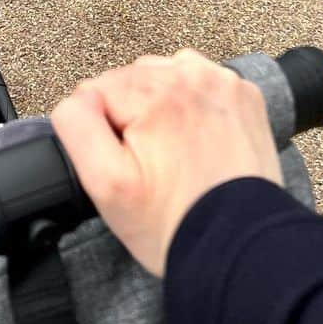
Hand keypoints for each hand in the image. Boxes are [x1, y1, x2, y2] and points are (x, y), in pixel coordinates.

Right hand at [50, 49, 281, 276]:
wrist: (238, 248)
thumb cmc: (175, 223)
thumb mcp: (105, 184)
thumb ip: (78, 126)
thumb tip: (78, 97)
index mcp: (155, 92)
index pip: (98, 89)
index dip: (104, 130)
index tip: (126, 162)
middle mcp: (192, 75)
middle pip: (134, 79)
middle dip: (134, 115)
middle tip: (152, 163)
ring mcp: (223, 83)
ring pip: (167, 77)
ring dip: (164, 105)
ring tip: (176, 152)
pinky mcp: (244, 96)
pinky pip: (203, 85)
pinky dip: (197, 107)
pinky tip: (200, 142)